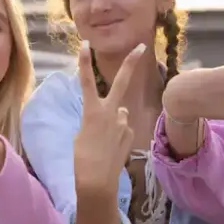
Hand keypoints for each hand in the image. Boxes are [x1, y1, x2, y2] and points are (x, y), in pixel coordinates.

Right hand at [72, 42, 139, 195]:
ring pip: (120, 113)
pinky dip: (118, 134)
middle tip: (142, 46)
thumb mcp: (82, 134)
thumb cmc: (82, 158)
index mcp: (92, 112)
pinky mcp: (130, 134)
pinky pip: (123, 128)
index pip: (86, 81)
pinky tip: (111, 148)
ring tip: (104, 141)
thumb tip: (115, 114)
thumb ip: (98, 119)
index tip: (85, 43)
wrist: (97, 180)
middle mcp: (110, 113)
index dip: (84, 61)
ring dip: (114, 120)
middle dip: (130, 64)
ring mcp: (123, 123)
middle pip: (121, 83)